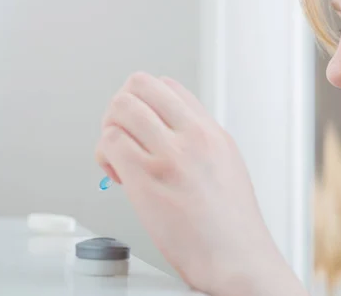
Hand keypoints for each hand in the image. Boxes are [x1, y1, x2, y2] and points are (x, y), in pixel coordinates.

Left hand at [95, 72, 283, 294]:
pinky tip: (117, 175)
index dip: (146, 102)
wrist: (236, 257)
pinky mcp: (147, 178)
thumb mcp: (226, 164)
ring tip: (119, 156)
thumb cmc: (231, 222)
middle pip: (139, 84)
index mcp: (211, 131)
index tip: (143, 125)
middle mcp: (193, 135)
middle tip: (124, 133)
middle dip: (122, 106)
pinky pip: (110, 141)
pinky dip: (104, 154)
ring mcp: (170, 154)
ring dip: (109, 128)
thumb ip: (197, 140)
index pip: (168, 85)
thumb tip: (164, 131)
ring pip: (120, 107)